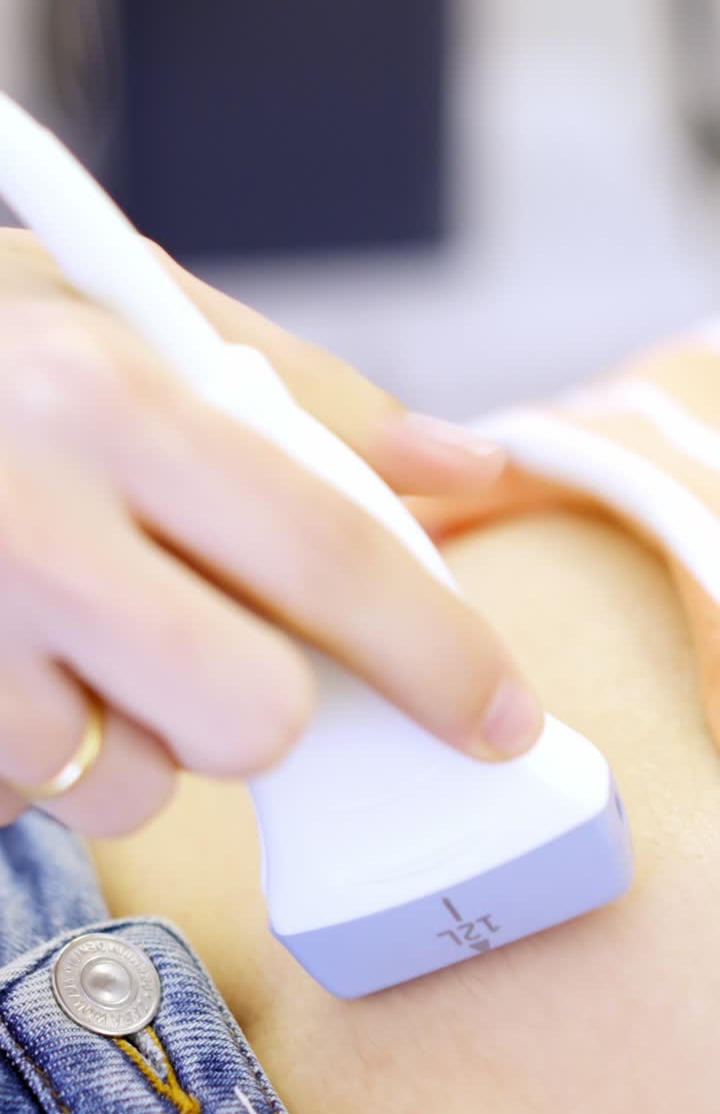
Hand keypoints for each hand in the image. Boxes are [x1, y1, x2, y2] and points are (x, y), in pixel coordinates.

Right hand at [0, 230, 542, 833]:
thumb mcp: (124, 315)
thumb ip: (306, 397)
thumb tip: (456, 475)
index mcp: (105, 398)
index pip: (325, 554)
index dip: (439, 651)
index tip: (496, 717)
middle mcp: (28, 527)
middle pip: (250, 715)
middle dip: (263, 703)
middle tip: (215, 637)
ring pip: (130, 787)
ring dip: (135, 731)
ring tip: (68, 622)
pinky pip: (31, 798)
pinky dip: (46, 749)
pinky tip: (7, 652)